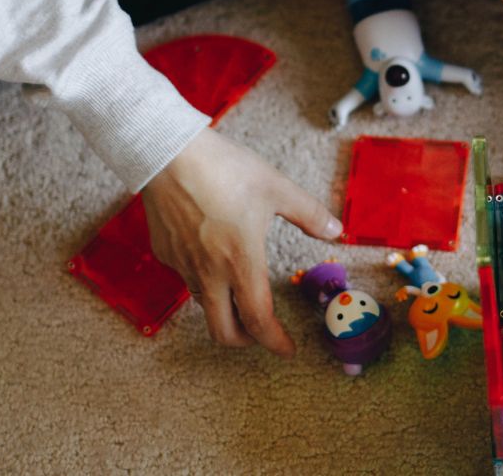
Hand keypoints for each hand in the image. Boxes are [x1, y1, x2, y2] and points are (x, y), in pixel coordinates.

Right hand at [140, 128, 342, 355]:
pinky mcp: (165, 253)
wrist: (169, 153)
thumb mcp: (276, 188)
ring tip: (240, 293)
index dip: (275, 342)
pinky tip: (211, 255)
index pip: (259, 320)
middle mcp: (209, 273)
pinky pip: (186, 278)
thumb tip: (337, 231)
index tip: (288, 349)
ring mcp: (182, 265)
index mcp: (240, 261)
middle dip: (245, 340)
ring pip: (204, 305)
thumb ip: (309, 214)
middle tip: (262, 332)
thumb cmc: (225, 169)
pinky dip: (203, 280)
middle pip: (223, 331)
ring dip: (224, 309)